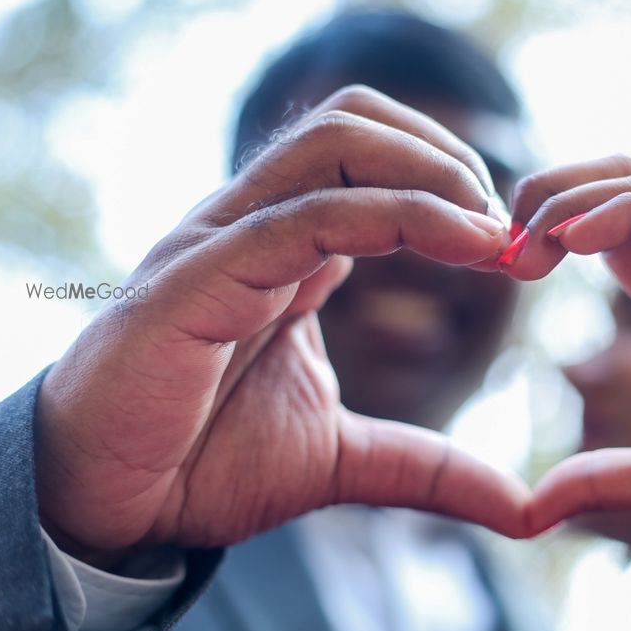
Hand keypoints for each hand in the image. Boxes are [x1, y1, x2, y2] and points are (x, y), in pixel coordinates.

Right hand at [35, 86, 527, 566]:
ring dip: (434, 171)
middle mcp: (256, 227)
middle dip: (450, 159)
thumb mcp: (344, 460)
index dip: (454, 188)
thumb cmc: (205, 465)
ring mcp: (225, 240)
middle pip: (358, 123)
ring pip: (336, 142)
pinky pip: (310, 215)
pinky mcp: (200, 275)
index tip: (514, 252)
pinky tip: (465, 245)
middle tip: (504, 233)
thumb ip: (429, 467)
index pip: (373, 161)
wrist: (108, 505)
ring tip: (490, 235)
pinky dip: (402, 216)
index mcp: (286, 251)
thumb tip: (522, 507)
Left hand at [503, 155, 630, 603]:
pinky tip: (579, 238)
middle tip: (502, 236)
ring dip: (578, 196)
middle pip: (618, 192)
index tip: (502, 264)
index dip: (548, 234)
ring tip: (530, 232)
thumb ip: (607, 477)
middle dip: (552, 196)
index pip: (607, 234)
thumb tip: (535, 508)